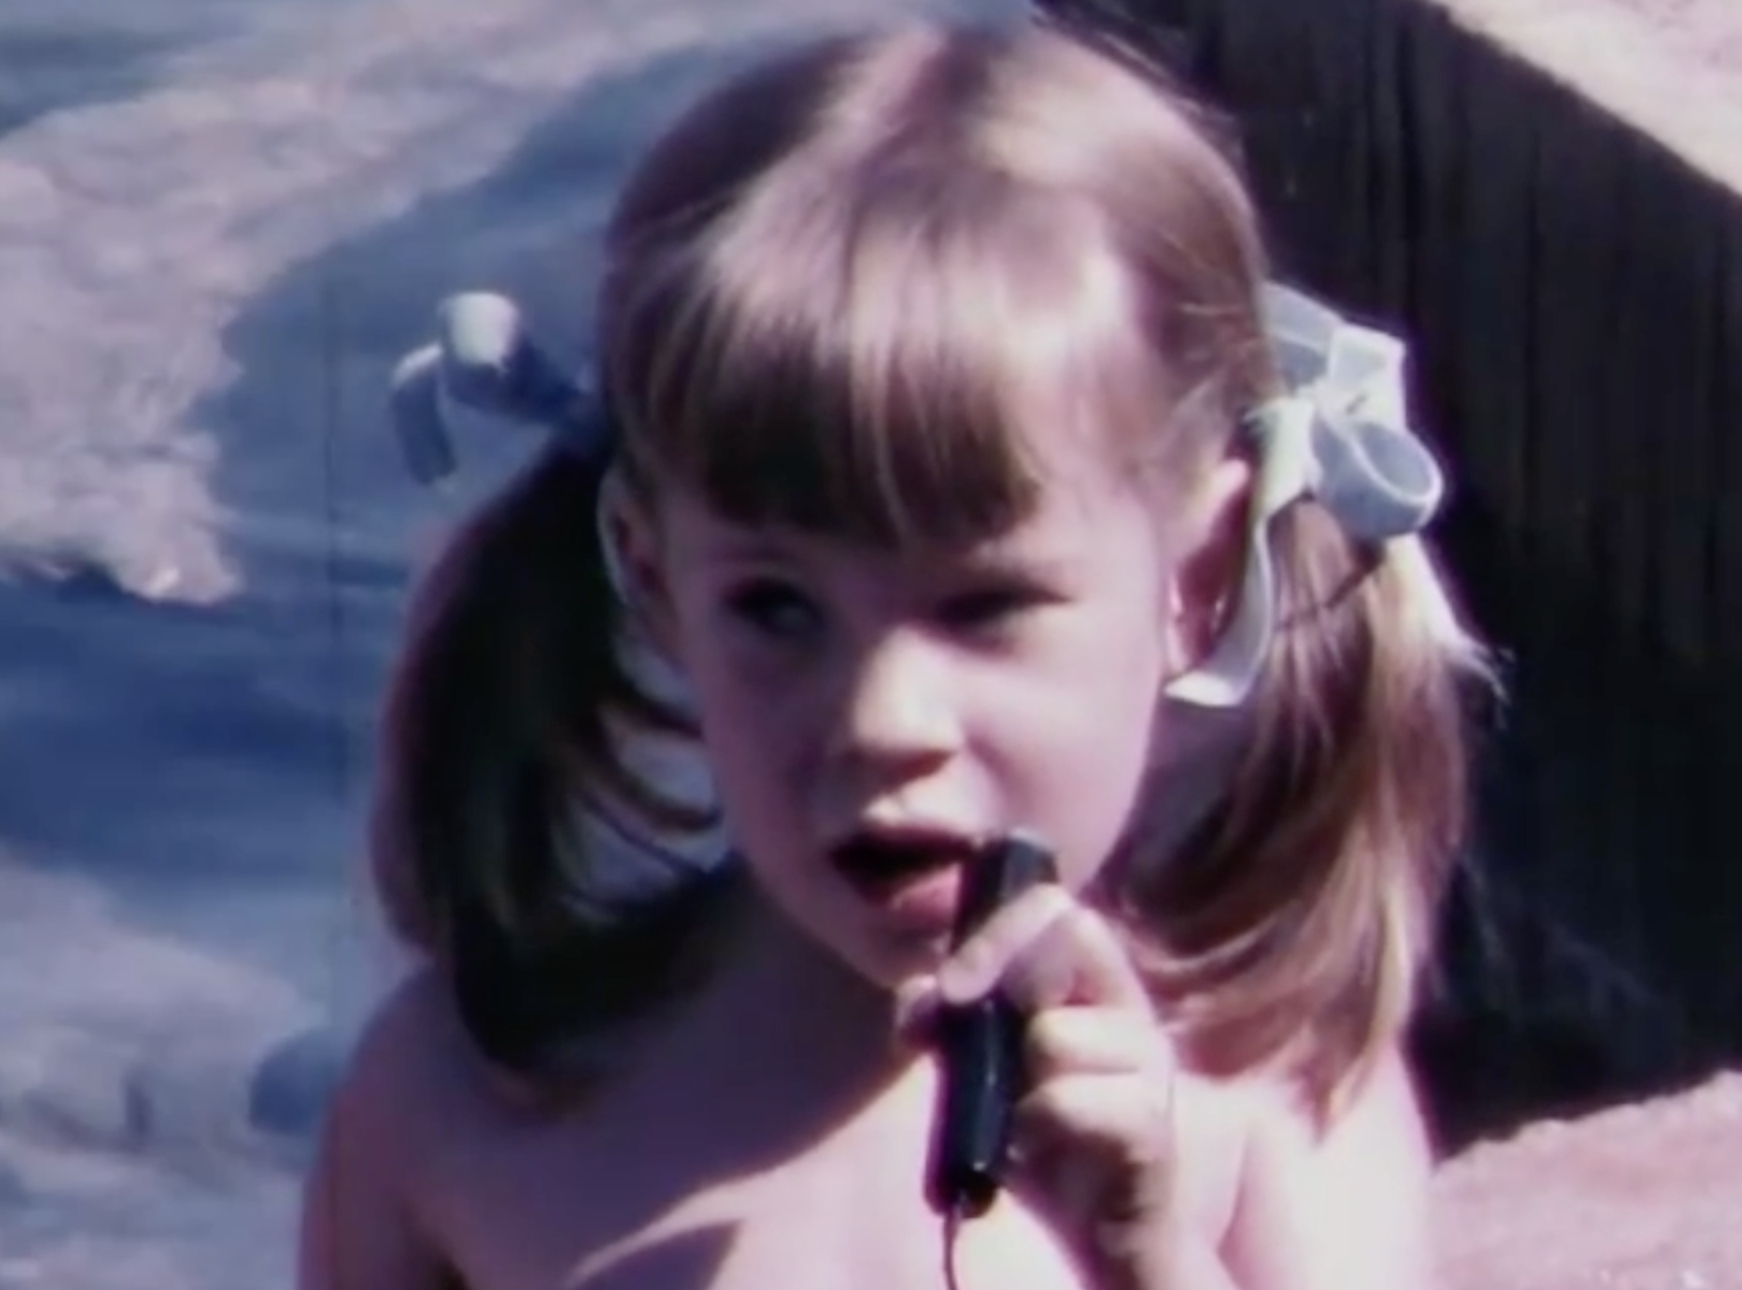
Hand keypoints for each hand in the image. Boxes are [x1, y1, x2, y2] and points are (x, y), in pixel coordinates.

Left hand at [898, 885, 1193, 1289]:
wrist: (1098, 1225)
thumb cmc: (1040, 1132)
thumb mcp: (981, 1063)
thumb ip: (946, 1016)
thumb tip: (919, 996)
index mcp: (1093, 982)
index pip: (1054, 908)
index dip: (995, 935)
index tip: (951, 989)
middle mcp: (1129, 1006)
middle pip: (1070, 935)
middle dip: (1002, 983)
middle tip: (984, 1044)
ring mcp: (1149, 1062)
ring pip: (1053, 1032)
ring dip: (1019, 1077)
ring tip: (1025, 1110)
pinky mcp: (1150, 1124)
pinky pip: (1068, 1099)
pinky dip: (1036, 1123)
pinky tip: (1037, 1142)